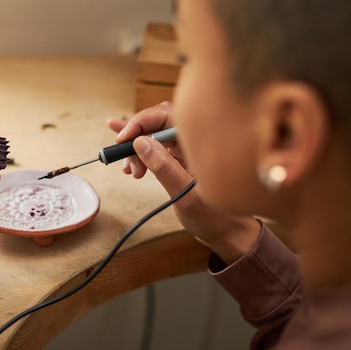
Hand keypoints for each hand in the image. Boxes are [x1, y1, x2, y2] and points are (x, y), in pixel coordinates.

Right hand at [108, 102, 260, 263]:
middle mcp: (193, 140)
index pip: (165, 115)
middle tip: (127, 162)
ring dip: (136, 150)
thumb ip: (165, 168)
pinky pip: (155, 148)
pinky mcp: (179, 158)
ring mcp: (186, 148)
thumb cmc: (215, 218)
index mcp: (202, 141)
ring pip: (153, 136)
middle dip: (136, 138)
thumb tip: (140, 143)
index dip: (140, 123)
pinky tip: (128, 161)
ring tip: (131, 171)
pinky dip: (140, 154)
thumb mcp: (186, 196)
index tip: (122, 139)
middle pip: (156, 123)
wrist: (227, 234)